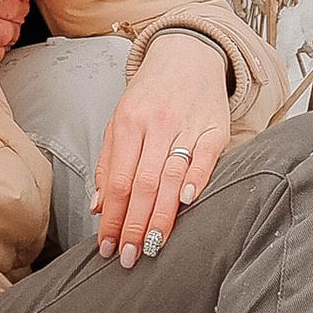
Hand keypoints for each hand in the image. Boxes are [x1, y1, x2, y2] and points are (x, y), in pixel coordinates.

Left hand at [91, 32, 232, 268]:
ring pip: (171, 177)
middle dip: (134, 225)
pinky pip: (204, 158)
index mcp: (128, 123)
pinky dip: (195, 181)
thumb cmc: (150, 94)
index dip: (112, 217)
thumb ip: (109, 163)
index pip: (118, 180)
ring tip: (152, 247)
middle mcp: (156, 125)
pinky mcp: (215, 128)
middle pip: (142, 184)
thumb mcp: (120, 120)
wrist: (188, 54)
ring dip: (161, 217)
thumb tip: (98, 205)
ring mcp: (187, 126)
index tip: (106, 246)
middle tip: (128, 257)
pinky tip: (186, 203)